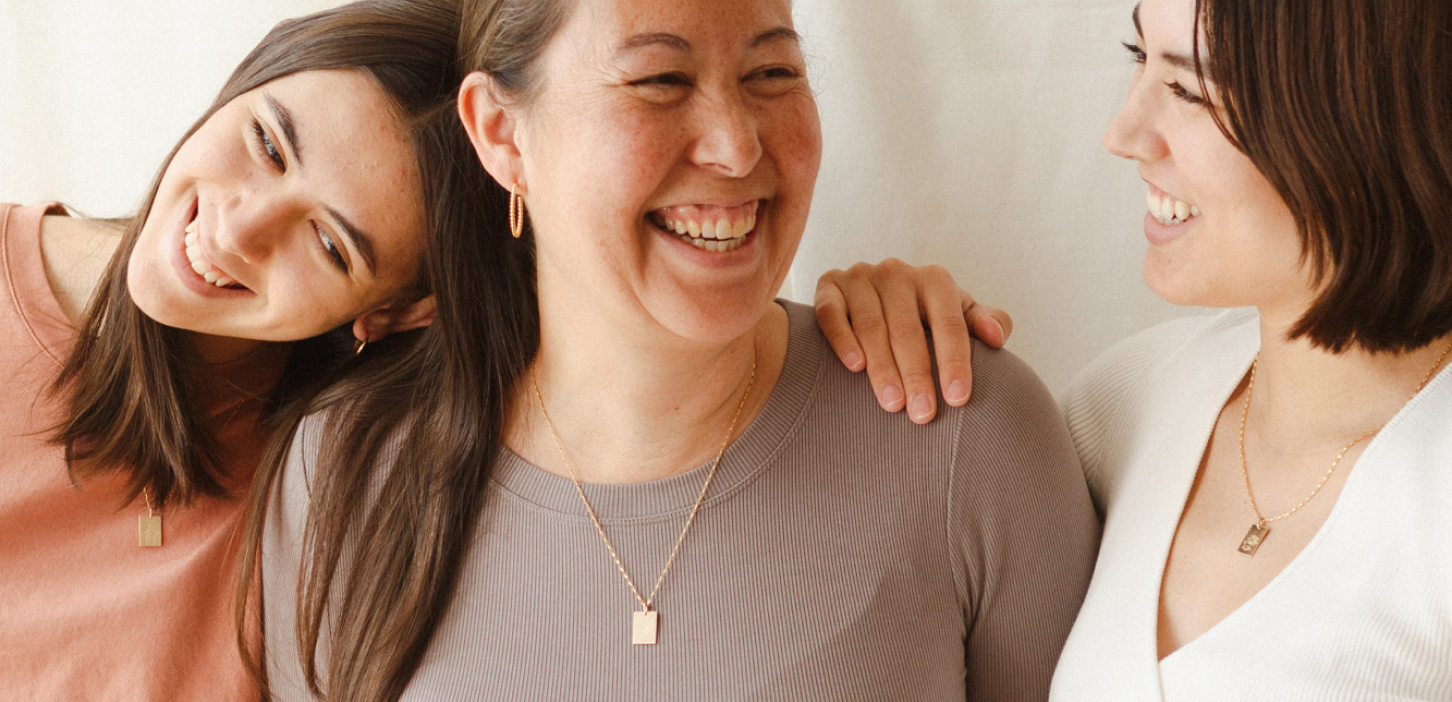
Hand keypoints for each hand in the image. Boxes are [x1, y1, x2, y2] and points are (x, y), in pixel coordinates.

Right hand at [814, 259, 1012, 423]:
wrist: (873, 296)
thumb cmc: (924, 316)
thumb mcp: (957, 316)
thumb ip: (984, 323)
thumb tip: (996, 336)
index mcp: (934, 280)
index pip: (949, 324)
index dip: (955, 362)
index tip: (957, 399)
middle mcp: (897, 273)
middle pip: (908, 329)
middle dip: (917, 375)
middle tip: (922, 414)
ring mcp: (860, 277)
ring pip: (871, 325)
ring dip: (882, 367)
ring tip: (892, 404)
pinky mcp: (828, 286)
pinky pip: (832, 313)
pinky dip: (843, 339)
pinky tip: (854, 367)